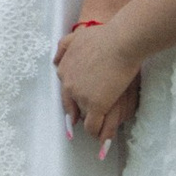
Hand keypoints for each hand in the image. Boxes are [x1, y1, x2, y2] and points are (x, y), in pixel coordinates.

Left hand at [54, 15, 141, 157]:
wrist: (120, 42)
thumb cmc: (104, 36)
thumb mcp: (77, 37)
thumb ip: (64, 47)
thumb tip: (55, 61)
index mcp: (64, 70)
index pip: (65, 92)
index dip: (74, 101)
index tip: (77, 111)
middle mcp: (68, 85)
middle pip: (72, 107)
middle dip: (80, 115)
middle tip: (88, 123)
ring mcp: (81, 96)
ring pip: (84, 118)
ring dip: (92, 124)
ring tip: (99, 134)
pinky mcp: (96, 105)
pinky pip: (93, 126)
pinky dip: (97, 133)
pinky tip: (103, 138)